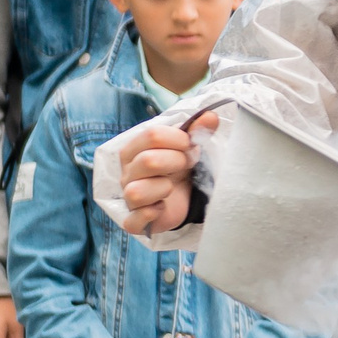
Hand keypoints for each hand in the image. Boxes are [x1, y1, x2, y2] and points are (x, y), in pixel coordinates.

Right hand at [117, 110, 218, 235]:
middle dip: (176, 161)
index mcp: (134, 149)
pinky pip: (133, 221)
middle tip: (188, 164)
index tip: (191, 144)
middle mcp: (127, 172)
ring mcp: (128, 197)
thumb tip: (210, 116)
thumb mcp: (187, 147)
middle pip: (147, 161)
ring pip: (136, 192)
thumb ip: (197, 130)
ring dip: (162, 188)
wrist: (181, 196)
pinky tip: (162, 207)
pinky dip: (149, 215)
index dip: (178, 139)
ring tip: (172, 187)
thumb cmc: (178, 167)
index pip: (151, 134)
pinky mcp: (135, 220)